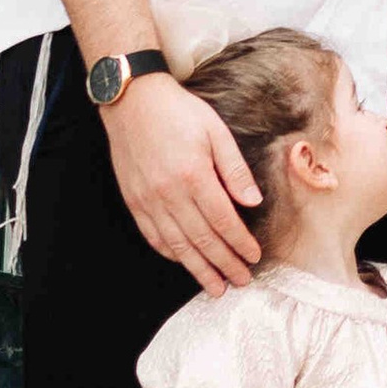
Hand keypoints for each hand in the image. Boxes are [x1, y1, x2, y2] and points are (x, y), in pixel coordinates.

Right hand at [102, 75, 262, 291]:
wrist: (133, 101)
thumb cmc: (179, 112)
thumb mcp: (216, 131)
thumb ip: (235, 170)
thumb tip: (254, 203)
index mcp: (194, 175)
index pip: (223, 220)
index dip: (240, 243)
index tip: (253, 257)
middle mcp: (169, 193)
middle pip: (202, 239)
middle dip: (224, 264)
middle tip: (240, 281)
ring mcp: (148, 200)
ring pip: (177, 245)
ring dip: (198, 269)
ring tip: (215, 286)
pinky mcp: (134, 201)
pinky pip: (153, 236)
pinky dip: (171, 253)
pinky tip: (184, 262)